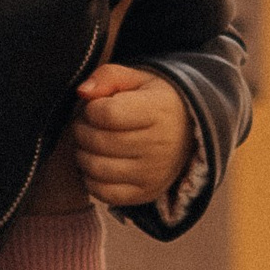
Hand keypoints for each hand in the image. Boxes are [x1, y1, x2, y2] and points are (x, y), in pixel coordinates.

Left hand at [72, 62, 193, 208]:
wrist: (187, 132)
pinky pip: (103, 192)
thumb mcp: (137, 80)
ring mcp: (153, 173)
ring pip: (96, 167)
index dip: (92, 109)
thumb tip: (82, 92)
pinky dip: (90, 178)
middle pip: (98, 141)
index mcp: (159, 111)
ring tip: (89, 143)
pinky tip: (97, 163)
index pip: (108, 114)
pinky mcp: (145, 193)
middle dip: (82, 130)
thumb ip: (108, 76)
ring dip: (82, 154)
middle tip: (86, 125)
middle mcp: (160, 145)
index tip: (96, 107)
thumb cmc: (154, 102)